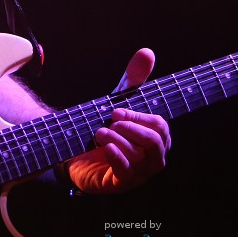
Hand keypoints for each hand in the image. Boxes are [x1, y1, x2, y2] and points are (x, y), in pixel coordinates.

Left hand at [66, 48, 170, 193]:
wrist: (77, 153)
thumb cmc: (107, 128)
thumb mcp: (120, 101)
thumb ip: (134, 79)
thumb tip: (147, 52)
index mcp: (158, 140)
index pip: (160, 127)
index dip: (140, 116)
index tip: (117, 109)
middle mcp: (153, 159)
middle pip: (155, 143)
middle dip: (132, 128)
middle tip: (110, 118)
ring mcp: (139, 175)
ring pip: (138, 157)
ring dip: (118, 139)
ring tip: (99, 131)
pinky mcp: (120, 184)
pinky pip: (126, 174)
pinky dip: (116, 157)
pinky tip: (104, 146)